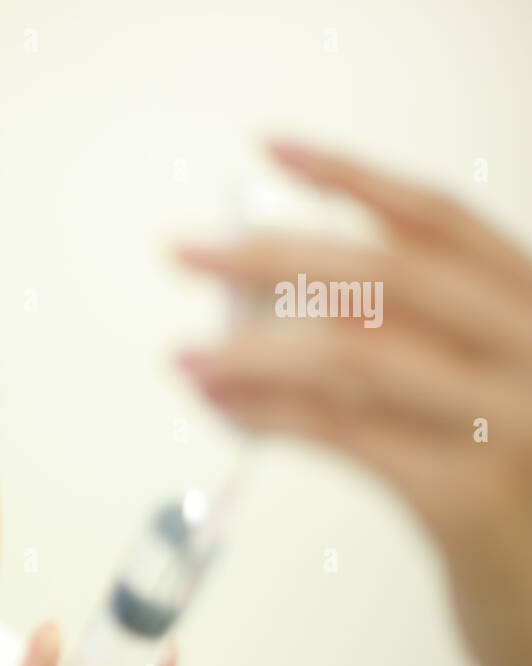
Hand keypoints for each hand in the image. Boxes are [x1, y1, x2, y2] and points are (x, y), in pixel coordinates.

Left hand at [171, 139, 531, 665]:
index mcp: (531, 309)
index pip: (439, 220)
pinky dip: (268, 414)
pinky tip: (221, 405)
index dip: (351, 179)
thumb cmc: (503, 493)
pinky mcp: (470, 497)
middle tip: (187, 253)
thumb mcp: (474, 396)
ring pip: (355, 354)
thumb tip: (272, 306)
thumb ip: (404, 343)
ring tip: (183, 352)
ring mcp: (511, 423)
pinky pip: (343, 434)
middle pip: (388, 274)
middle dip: (271, 256)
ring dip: (248, 349)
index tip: (272, 152)